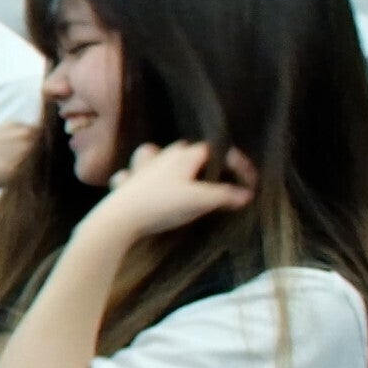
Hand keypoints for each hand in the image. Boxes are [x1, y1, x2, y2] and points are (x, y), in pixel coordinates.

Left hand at [85, 141, 256, 242]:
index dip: (233, 162)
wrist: (120, 219)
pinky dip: (134, 178)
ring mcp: (140, 170)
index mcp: (183, 156)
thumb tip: (246, 194)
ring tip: (173, 173)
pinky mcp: (124, 186)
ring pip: (150, 154)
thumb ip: (225, 196)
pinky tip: (138, 186)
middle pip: (184, 149)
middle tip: (214, 175)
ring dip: (161, 160)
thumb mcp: (201, 201)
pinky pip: (128, 176)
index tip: (246, 182)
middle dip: (200, 158)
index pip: (214, 149)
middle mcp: (161, 157)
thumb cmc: (163, 205)